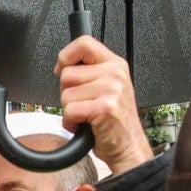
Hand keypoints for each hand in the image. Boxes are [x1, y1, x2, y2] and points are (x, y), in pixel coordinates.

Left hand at [56, 35, 153, 174]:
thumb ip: (90, 72)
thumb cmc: (115, 121)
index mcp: (115, 64)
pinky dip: (71, 122)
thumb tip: (62, 66)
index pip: (84, 43)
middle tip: (84, 104)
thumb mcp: (108, 88)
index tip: (61, 68)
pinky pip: (70, 110)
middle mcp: (115, 73)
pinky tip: (84, 125)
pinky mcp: (105, 107)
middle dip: (67, 93)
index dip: (66, 56)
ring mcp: (112, 89)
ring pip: (66, 94)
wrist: (129, 147)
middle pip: (67, 74)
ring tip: (86, 116)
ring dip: (70, 110)